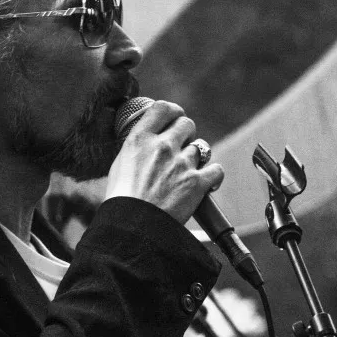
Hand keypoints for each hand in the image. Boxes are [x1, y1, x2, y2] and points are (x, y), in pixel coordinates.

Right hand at [104, 100, 224, 225]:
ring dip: (197, 158)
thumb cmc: (122, 201)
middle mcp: (162, 146)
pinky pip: (216, 170)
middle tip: (181, 149)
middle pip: (187, 124)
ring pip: (201, 147)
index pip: (163, 108)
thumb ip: (138, 149)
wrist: (132, 228)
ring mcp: (181, 164)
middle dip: (187, 135)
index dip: (173, 112)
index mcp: (140, 139)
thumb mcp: (120, 165)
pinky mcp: (197, 183)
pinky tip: (206, 184)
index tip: (175, 119)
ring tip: (187, 172)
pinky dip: (213, 177)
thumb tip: (147, 143)